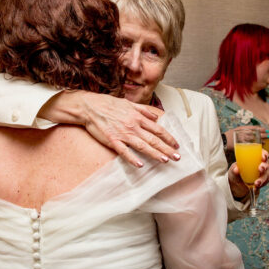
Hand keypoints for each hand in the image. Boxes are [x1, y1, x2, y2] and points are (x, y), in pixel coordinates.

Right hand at [42, 91, 180, 166]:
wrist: (90, 107)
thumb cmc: (109, 104)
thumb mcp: (129, 103)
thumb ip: (143, 111)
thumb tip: (156, 117)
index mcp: (138, 117)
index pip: (158, 129)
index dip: (169, 138)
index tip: (177, 145)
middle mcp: (133, 126)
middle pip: (153, 139)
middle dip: (167, 149)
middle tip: (177, 157)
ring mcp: (123, 134)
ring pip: (142, 146)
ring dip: (155, 154)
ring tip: (165, 160)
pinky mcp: (112, 140)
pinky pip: (124, 151)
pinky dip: (132, 158)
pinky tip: (140, 165)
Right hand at [223, 125, 263, 151]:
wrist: (223, 140)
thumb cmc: (230, 135)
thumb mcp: (237, 130)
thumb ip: (244, 130)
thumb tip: (252, 131)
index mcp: (242, 128)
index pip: (253, 128)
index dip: (260, 128)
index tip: (265, 129)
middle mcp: (243, 132)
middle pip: (255, 133)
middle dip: (262, 133)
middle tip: (268, 134)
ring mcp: (242, 138)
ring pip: (254, 139)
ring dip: (260, 139)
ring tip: (266, 140)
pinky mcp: (241, 144)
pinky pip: (250, 145)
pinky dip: (255, 145)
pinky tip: (259, 146)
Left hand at [228, 151, 268, 198]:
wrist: (237, 186)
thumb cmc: (235, 174)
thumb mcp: (232, 172)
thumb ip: (234, 170)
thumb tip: (236, 169)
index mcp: (254, 158)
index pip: (262, 153)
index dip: (264, 154)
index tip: (263, 157)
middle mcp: (260, 164)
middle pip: (266, 164)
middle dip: (264, 166)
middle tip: (260, 169)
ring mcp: (263, 172)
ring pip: (267, 174)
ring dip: (263, 178)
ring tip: (256, 183)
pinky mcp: (264, 180)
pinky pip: (266, 181)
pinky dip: (262, 184)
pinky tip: (256, 187)